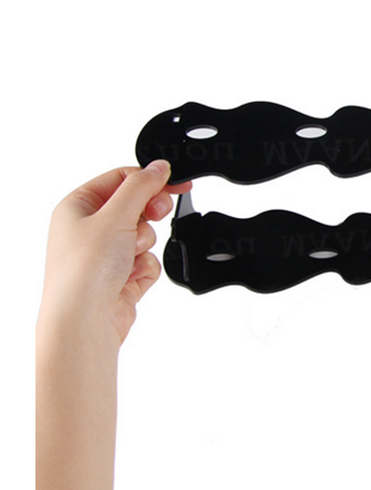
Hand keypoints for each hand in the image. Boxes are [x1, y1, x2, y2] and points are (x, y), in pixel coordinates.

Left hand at [39, 162, 191, 345]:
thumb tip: (158, 167)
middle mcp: (89, 229)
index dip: (148, 180)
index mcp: (77, 206)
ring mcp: (105, 255)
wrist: (85, 322)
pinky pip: (148, 261)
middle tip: (153, 216)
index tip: (175, 182)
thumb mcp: (115, 216)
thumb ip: (141, 187)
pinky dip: (146, 268)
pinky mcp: (121, 277)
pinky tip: (130, 277)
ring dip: (144, 245)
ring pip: (145, 235)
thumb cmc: (83, 272)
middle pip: (136, 206)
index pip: (120, 179)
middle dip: (148, 216)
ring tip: (128, 257)